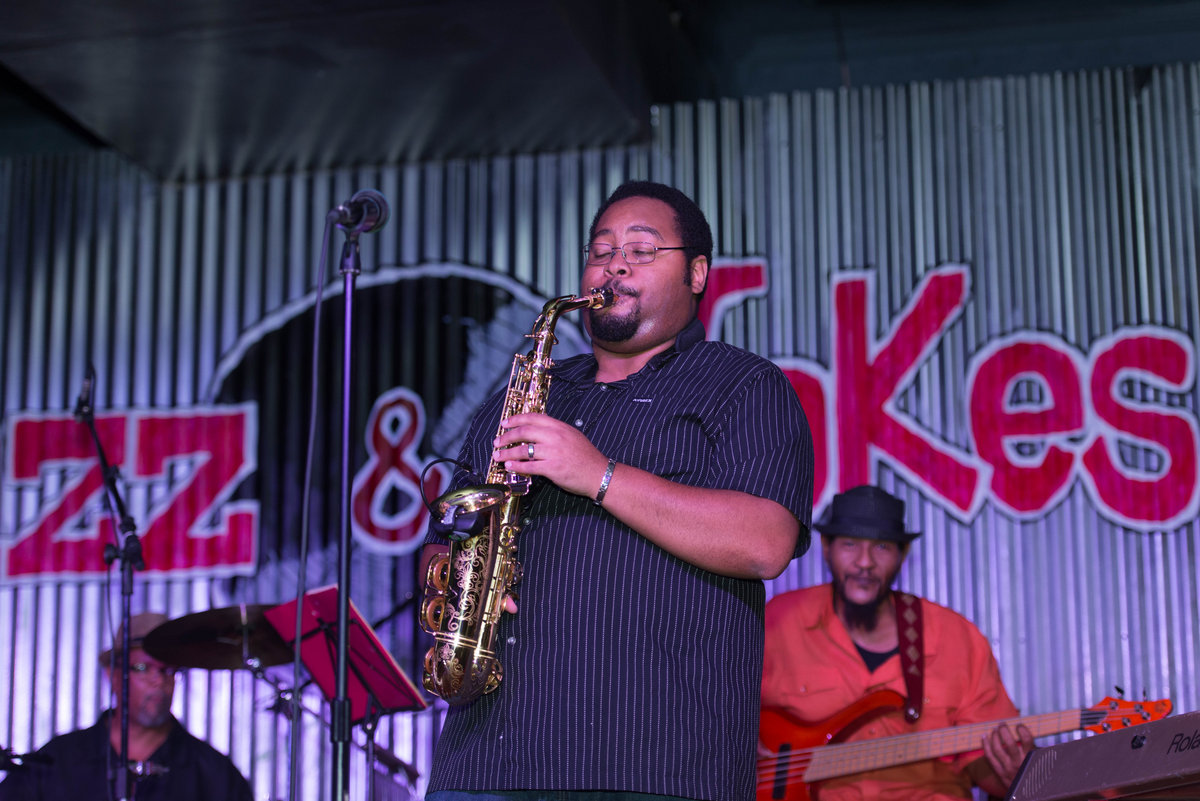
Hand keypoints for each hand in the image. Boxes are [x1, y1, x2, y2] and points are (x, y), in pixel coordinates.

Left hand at [492, 412, 609, 498]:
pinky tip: (509, 466)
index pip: (532, 418)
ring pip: (524, 449)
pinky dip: (516, 466)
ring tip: (498, 456)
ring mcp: (553, 452)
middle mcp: (555, 436)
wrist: (599, 473)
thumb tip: (534, 433)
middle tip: (497, 442)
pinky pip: (529, 466)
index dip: (515, 419)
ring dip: (507, 452)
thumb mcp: (571, 436)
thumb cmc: (586, 456)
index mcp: (559, 426)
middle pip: (524, 431)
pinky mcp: (552, 468)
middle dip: (507, 437)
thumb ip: (554, 432)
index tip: (504, 424)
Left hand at [981, 722, 1034, 790]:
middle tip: (1002, 723)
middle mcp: (1018, 763)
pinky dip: (985, 744)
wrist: (1025, 795)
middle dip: (1004, 730)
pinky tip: (984, 736)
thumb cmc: (1033, 775)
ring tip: (995, 729)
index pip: (1027, 740)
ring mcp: (1007, 768)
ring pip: (997, 748)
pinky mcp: (999, 772)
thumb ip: (1036, 751)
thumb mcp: (1038, 763)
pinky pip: (989, 756)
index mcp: (1030, 758)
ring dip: (995, 736)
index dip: (1022, 729)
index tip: (1019, 725)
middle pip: (1009, 743)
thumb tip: (1033, 735)